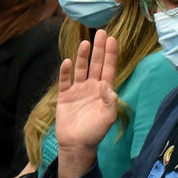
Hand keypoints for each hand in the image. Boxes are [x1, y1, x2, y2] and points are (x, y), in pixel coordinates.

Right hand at [55, 30, 119, 177]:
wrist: (76, 145)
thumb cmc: (95, 133)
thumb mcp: (107, 118)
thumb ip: (110, 102)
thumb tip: (108, 86)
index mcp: (104, 92)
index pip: (108, 69)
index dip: (110, 55)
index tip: (113, 39)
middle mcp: (91, 87)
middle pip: (96, 64)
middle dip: (99, 49)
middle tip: (102, 32)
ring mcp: (77, 90)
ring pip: (81, 69)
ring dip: (83, 56)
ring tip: (86, 42)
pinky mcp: (64, 96)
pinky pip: (65, 81)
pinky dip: (66, 72)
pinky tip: (68, 62)